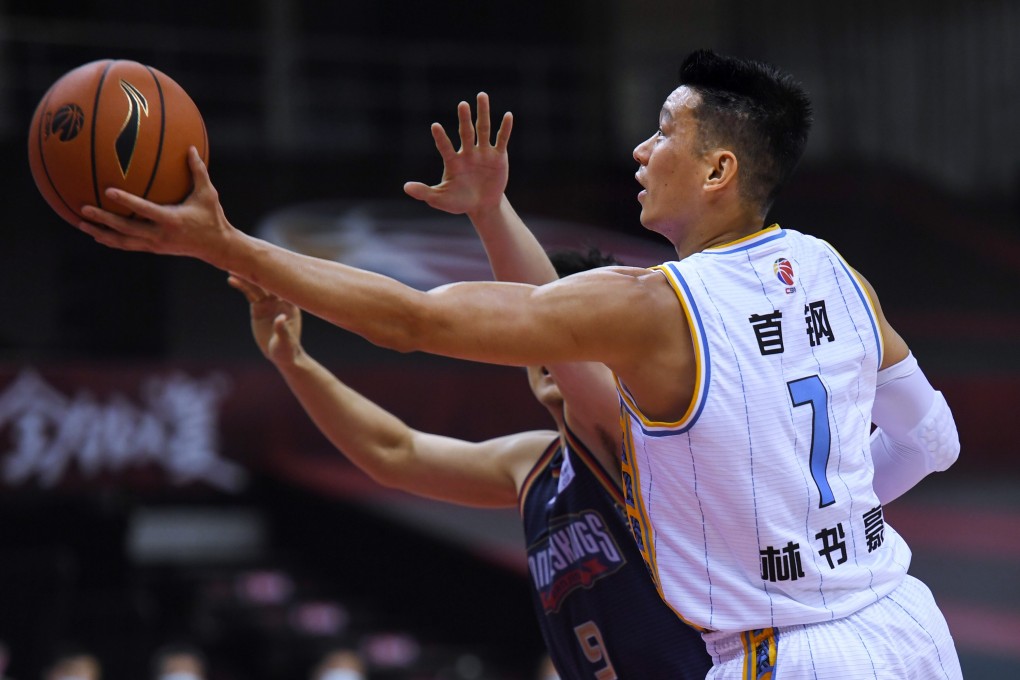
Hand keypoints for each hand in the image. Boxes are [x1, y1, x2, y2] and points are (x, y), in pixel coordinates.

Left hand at [77, 147, 235, 267]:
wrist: (216, 247)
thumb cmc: (213, 217)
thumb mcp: (208, 194)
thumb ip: (198, 171)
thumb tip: (191, 148)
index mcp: (172, 220)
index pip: (145, 210)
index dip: (127, 201)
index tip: (108, 191)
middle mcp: (160, 234)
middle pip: (126, 229)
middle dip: (104, 219)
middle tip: (84, 208)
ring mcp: (155, 244)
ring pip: (122, 241)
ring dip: (101, 233)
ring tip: (81, 223)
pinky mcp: (153, 249)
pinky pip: (127, 245)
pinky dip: (111, 240)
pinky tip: (97, 233)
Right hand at [227, 274, 302, 365]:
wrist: (282, 355)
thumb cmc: (288, 349)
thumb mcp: (285, 341)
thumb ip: (283, 329)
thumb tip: (281, 318)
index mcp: (291, 304)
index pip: (283, 286)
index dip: (273, 275)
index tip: (264, 265)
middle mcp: (280, 300)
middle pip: (268, 283)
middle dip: (257, 273)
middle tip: (244, 263)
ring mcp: (269, 303)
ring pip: (257, 287)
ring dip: (246, 278)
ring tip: (233, 270)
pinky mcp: (259, 308)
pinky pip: (250, 295)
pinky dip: (242, 287)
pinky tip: (231, 280)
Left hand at [403, 92, 511, 217]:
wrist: (482, 205)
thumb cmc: (459, 201)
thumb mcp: (440, 199)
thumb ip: (424, 192)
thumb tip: (405, 187)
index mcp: (453, 161)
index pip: (445, 147)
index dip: (441, 138)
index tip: (435, 126)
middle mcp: (468, 153)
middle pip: (466, 132)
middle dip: (464, 119)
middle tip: (462, 104)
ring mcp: (483, 153)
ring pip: (483, 129)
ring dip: (483, 113)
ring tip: (481, 95)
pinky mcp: (498, 157)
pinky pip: (501, 140)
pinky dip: (505, 128)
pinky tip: (508, 115)